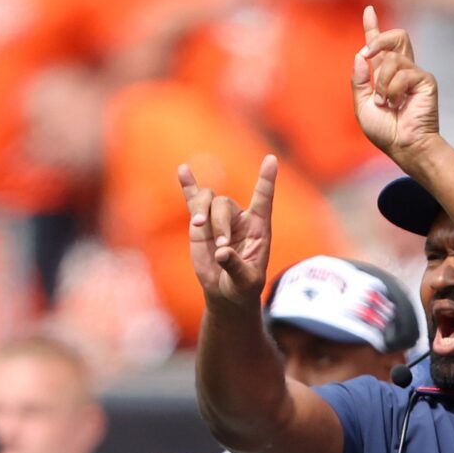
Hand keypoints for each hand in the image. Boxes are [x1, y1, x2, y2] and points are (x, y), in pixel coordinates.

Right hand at [179, 155, 276, 310]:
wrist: (226, 292)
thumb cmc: (243, 287)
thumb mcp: (245, 281)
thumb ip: (235, 266)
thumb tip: (221, 252)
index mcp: (258, 228)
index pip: (263, 199)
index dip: (266, 179)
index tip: (271, 159)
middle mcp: (239, 218)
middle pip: (224, 204)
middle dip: (219, 223)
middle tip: (220, 245)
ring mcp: (218, 219)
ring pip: (208, 199)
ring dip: (202, 211)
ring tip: (199, 226)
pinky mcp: (201, 224)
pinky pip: (194, 200)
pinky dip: (188, 186)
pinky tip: (182, 170)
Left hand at [351, 5, 439, 163]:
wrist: (404, 146)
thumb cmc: (386, 132)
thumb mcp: (362, 106)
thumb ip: (359, 81)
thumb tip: (360, 57)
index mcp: (385, 75)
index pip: (379, 46)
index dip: (373, 28)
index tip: (368, 10)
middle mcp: (402, 71)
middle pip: (396, 37)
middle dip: (379, 38)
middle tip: (368, 54)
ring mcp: (415, 74)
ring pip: (393, 59)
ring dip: (382, 82)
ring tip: (385, 102)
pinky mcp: (426, 80)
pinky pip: (403, 74)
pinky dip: (394, 90)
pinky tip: (398, 104)